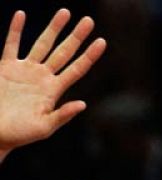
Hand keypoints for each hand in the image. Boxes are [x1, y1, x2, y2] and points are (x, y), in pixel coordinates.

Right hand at [0, 8, 105, 159]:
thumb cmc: (20, 134)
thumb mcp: (45, 127)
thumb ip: (63, 115)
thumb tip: (83, 104)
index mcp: (54, 91)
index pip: (77, 69)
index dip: (90, 55)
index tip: (102, 41)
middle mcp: (43, 78)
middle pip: (64, 52)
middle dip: (76, 36)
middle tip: (89, 21)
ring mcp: (25, 71)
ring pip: (42, 44)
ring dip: (53, 28)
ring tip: (66, 12)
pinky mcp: (6, 68)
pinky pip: (11, 44)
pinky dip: (15, 30)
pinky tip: (21, 14)